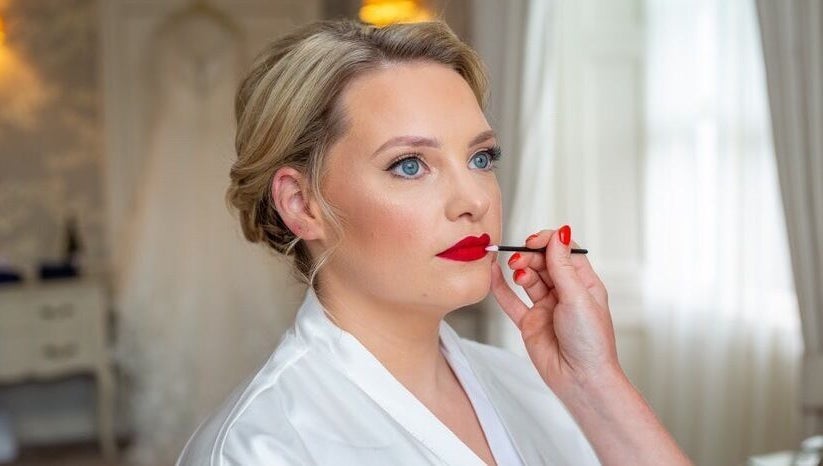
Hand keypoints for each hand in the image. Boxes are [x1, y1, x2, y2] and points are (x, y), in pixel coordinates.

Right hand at [490, 226, 621, 395]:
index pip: (564, 252)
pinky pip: (511, 301)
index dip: (549, 242)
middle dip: (531, 256)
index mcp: (584, 284)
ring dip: (520, 269)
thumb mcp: (578, 297)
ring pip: (528, 278)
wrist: (581, 380)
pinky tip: (493, 274)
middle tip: (520, 258)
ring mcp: (546, 307)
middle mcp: (565, 293)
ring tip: (516, 270)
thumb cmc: (590, 343)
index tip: (534, 241)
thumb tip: (559, 234)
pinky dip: (501, 287)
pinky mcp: (529, 322)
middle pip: (544, 262)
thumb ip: (562, 266)